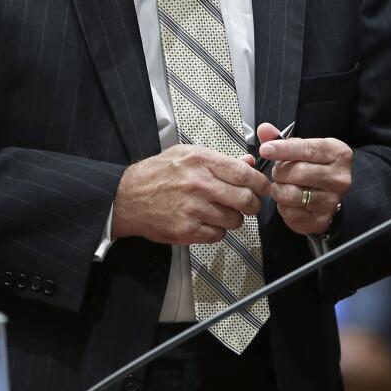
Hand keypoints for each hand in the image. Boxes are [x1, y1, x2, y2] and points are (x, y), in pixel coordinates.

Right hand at [111, 145, 270, 244]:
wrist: (126, 197)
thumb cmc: (157, 174)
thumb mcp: (187, 155)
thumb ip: (220, 160)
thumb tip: (248, 163)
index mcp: (201, 161)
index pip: (244, 174)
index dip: (260, 183)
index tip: (263, 187)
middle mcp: (199, 185)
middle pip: (245, 199)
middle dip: (253, 204)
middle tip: (250, 204)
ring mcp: (193, 209)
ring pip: (234, 220)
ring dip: (234, 219)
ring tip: (223, 212)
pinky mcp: (186, 230)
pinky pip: (218, 235)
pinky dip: (218, 231)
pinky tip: (208, 222)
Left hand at [256, 122, 351, 235]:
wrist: (327, 195)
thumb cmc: (313, 166)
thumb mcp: (302, 147)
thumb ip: (281, 138)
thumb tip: (264, 129)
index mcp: (338, 154)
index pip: (307, 149)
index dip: (283, 149)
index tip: (266, 149)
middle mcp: (339, 178)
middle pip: (298, 172)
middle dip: (280, 171)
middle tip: (278, 171)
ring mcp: (332, 200)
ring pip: (292, 194)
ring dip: (278, 189)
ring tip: (281, 185)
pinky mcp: (321, 220)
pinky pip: (291, 212)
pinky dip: (282, 206)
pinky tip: (287, 200)